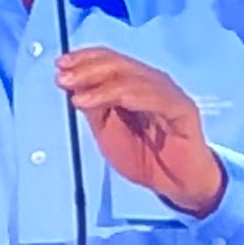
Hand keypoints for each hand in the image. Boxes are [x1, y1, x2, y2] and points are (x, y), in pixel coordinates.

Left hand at [51, 49, 223, 215]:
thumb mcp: (107, 131)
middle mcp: (152, 82)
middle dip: (88, 69)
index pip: (110, 60)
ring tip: (78, 97)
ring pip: (134, 79)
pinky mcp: (183, 110)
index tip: (60, 65)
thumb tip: (74, 85)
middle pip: (119, 65)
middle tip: (63, 78)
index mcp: (135, 83)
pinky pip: (157, 98)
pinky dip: (130, 97)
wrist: (177, 185)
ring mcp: (169, 94)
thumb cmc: (145, 156)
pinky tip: (109, 102)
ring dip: (102, 85)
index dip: (85, 59)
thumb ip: (94, 108)